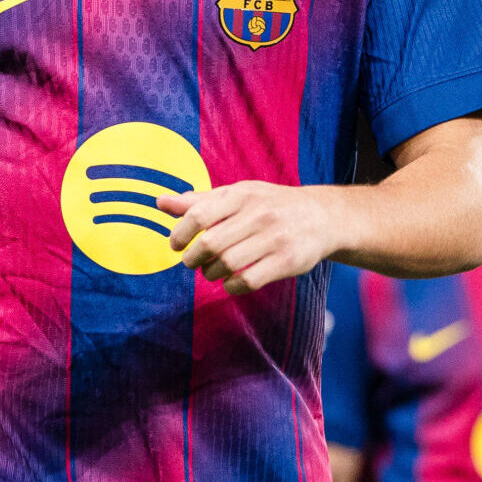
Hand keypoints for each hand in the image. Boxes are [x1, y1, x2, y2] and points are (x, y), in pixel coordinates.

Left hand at [160, 181, 351, 295]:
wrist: (322, 216)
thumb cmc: (269, 205)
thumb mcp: (236, 195)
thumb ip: (198, 201)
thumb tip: (159, 203)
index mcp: (241, 194)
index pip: (199, 214)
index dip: (180, 234)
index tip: (176, 245)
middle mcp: (258, 214)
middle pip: (210, 243)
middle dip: (194, 258)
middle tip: (192, 262)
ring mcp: (275, 237)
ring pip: (227, 264)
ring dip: (211, 273)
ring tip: (212, 271)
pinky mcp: (287, 261)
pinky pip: (248, 280)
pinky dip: (231, 286)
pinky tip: (230, 283)